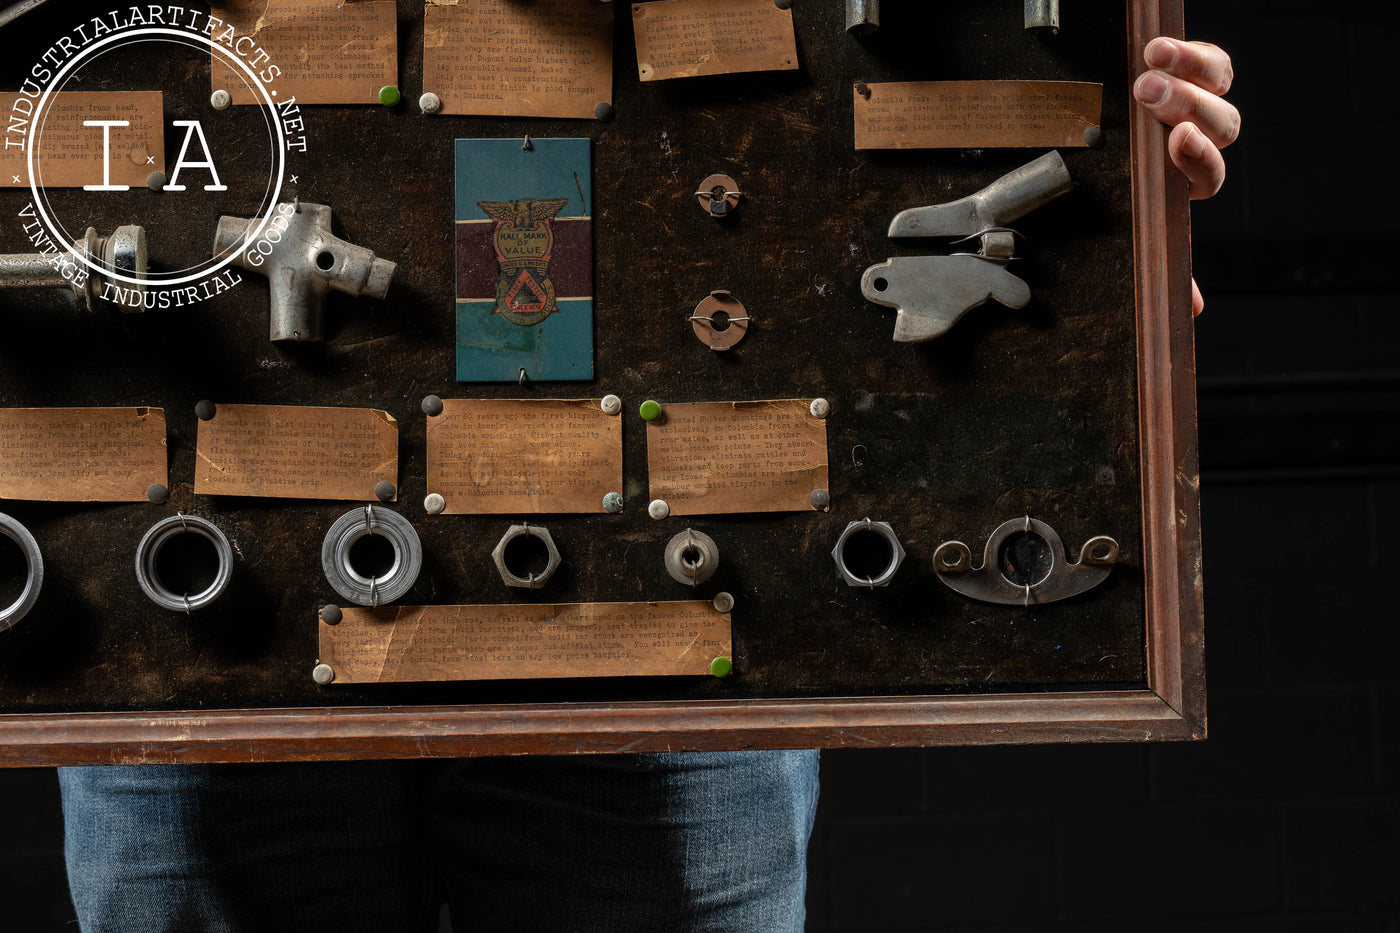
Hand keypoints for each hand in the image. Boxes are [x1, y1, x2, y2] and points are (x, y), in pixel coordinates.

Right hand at [1133, 38, 1238, 314]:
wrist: (1101, 138)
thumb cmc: (1122, 195)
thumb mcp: (1136, 227)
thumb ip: (1165, 265)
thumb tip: (1193, 311)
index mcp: (1189, 183)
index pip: (1209, 175)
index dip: (1200, 157)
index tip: (1177, 141)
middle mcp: (1201, 140)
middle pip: (1220, 124)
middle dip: (1186, 107)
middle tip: (1147, 95)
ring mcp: (1199, 101)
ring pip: (1218, 86)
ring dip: (1187, 76)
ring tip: (1149, 70)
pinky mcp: (1192, 68)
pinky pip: (1206, 57)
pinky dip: (1187, 51)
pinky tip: (1157, 49)